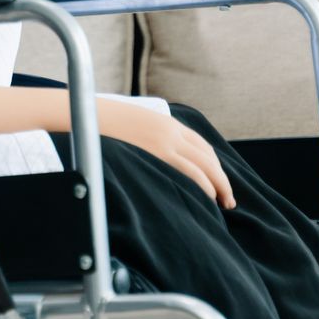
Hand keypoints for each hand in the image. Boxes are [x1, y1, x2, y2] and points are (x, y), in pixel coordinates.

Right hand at [99, 98, 235, 208]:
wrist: (89, 115)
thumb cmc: (107, 124)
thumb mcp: (135, 126)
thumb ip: (149, 139)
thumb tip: (152, 158)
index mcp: (167, 123)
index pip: (202, 146)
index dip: (214, 165)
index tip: (219, 181)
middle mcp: (172, 132)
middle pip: (208, 157)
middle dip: (223, 179)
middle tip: (229, 199)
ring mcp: (166, 143)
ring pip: (204, 166)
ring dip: (219, 186)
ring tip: (224, 203)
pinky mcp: (159, 155)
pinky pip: (190, 172)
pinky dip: (204, 186)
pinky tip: (208, 197)